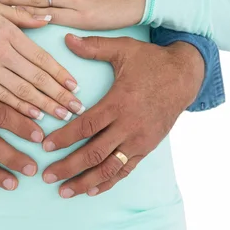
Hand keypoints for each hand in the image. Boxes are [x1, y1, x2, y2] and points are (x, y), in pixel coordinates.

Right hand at [0, 0, 83, 120]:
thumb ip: (22, 15)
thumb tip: (47, 20)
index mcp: (9, 32)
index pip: (42, 57)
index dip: (61, 74)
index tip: (75, 86)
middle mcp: (1, 51)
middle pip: (37, 77)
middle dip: (59, 94)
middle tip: (77, 108)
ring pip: (22, 90)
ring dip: (44, 105)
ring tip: (62, 116)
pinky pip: (0, 98)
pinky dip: (19, 108)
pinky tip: (34, 117)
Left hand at [39, 35, 204, 197]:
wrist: (185, 77)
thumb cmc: (151, 62)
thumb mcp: (123, 49)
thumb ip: (93, 47)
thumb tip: (66, 38)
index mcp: (119, 102)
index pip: (85, 126)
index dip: (63, 138)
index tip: (45, 146)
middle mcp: (129, 125)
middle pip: (93, 153)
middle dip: (68, 167)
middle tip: (46, 176)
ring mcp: (139, 140)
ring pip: (109, 167)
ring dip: (85, 181)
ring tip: (64, 191)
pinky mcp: (147, 148)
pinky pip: (125, 169)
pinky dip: (108, 182)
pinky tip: (91, 190)